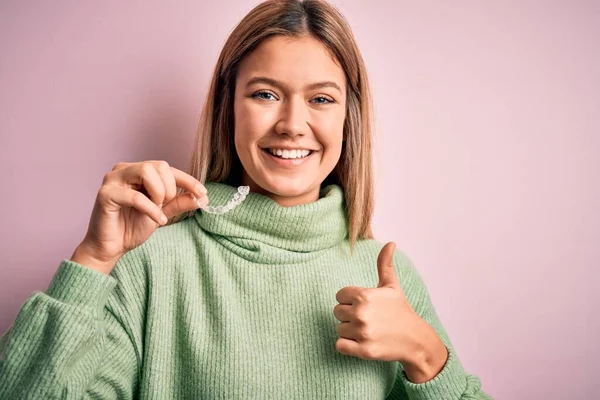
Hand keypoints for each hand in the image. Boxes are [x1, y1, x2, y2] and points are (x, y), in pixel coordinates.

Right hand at [72, 161, 208, 274]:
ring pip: (146, 172)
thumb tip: (203, 197)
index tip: (203, 193)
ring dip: (159, 192)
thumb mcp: (162, 212)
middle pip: (158, 165)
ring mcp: (113, 179)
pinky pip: (135, 196)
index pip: (167, 168)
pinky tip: (158, 220)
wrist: (110, 247)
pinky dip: (151, 209)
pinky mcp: (105, 194)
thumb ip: (179, 202)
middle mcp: (124, 170)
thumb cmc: (132, 227)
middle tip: (166, 205)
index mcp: (137, 171)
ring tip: (158, 209)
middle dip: (170, 187)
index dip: (187, 180)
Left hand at [333, 242, 447, 381]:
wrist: (415, 340)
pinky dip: (347, 345)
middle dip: (349, 316)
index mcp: (365, 295)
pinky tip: (361, 342)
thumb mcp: (392, 286)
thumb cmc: (400, 311)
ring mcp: (362, 332)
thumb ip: (385, 264)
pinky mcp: (363, 350)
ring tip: (367, 330)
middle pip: (337, 312)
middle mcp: (361, 313)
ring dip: (349, 331)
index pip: (339, 296)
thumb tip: (391, 243)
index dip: (350, 300)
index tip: (364, 305)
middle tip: (367, 319)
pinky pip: (339, 345)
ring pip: (339, 329)